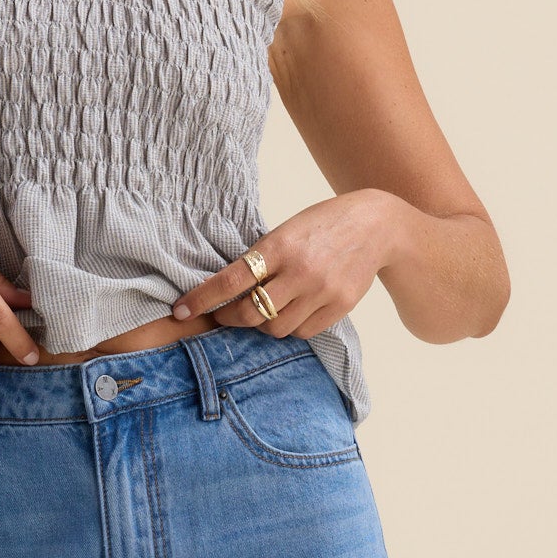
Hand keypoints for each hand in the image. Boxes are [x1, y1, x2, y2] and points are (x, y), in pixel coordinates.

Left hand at [170, 191, 395, 338]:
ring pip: (275, 328)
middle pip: (250, 314)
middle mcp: (300, 271)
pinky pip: (302, 332)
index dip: (202, 298)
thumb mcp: (287, 230)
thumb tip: (225, 289)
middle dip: (229, 319)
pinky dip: (290, 328)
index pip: (231, 280)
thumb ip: (262, 257)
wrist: (376, 226)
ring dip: (262, 325)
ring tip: (265, 309)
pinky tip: (292, 311)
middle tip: (224, 316)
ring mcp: (322, 291)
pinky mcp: (339, 307)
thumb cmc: (323, 225)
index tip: (180, 311)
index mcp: (280, 245)